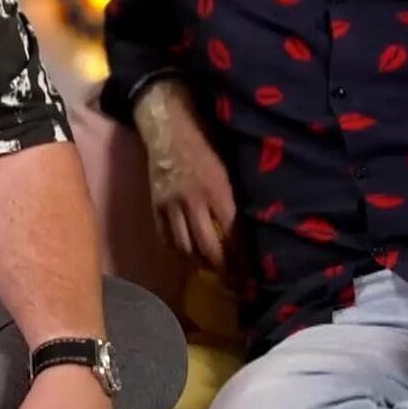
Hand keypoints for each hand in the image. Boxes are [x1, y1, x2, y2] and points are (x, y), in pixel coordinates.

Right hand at [133, 81, 236, 272]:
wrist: (168, 124)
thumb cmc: (207, 139)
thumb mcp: (229, 165)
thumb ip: (236, 196)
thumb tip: (253, 228)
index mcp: (217, 189)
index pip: (232, 235)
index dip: (242, 260)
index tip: (251, 278)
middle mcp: (192, 201)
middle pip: (209, 249)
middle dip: (224, 271)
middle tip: (235, 284)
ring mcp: (170, 206)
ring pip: (185, 249)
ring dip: (201, 265)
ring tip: (214, 272)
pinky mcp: (155, 206)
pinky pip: (166, 239)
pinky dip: (179, 253)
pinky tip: (191, 257)